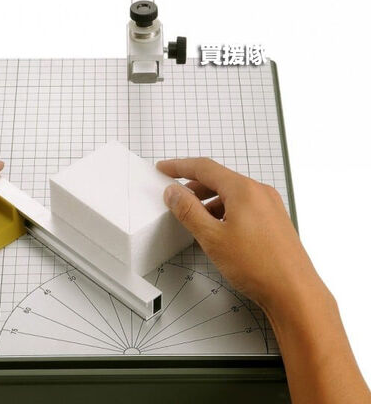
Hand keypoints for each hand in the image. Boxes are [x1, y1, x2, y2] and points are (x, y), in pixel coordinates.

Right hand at [157, 157, 322, 313]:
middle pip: (218, 179)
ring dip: (208, 200)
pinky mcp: (273, 220)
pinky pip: (243, 205)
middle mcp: (259, 192)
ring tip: (192, 216)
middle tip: (174, 195)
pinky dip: (224, 210)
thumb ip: (188, 211)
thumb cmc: (260, 267)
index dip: (179, 166)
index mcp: (244, 189)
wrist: (294, 293)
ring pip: (231, 194)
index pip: (204, 167)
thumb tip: (174, 193)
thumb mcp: (212, 237)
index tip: (164, 168)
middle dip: (192, 186)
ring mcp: (269, 205)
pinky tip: (215, 227)